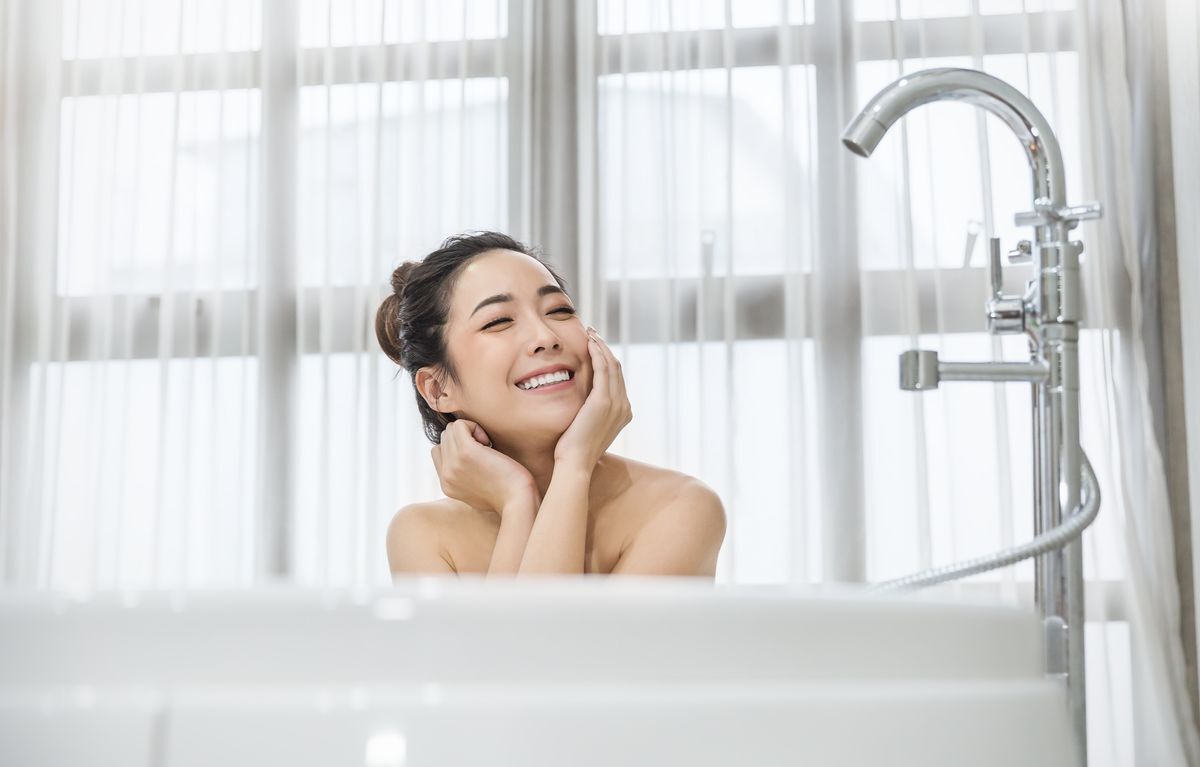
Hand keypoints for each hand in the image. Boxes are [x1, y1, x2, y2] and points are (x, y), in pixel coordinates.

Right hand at [431, 420, 536, 515]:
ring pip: (450, 429)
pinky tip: (489, 441)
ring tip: (487, 446)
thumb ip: (465, 477)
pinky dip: (474, 426)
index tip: (478, 455)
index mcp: (447, 485)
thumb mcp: (478, 491)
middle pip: (444, 438)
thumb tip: (464, 459)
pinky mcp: (466, 453)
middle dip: (464, 437)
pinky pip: (460, 425)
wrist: (518, 501)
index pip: (438, 451)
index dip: (457, 446)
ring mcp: (453, 464)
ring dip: (469, 431)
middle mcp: (446, 475)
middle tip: (486, 449)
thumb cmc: (508, 495)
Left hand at [553, 327, 632, 468]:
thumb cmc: (576, 449)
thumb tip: (584, 404)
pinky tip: (589, 343)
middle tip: (593, 333)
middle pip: (618, 368)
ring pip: (612, 364)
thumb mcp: (590, 427)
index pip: (618, 379)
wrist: (576, 462)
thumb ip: (593, 413)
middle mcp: (625, 406)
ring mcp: (616, 403)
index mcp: (624, 412)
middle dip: (605, 348)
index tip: (595, 346)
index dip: (608, 359)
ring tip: (590, 332)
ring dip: (601, 345)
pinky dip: (597, 353)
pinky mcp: (603, 400)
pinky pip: (603, 369)